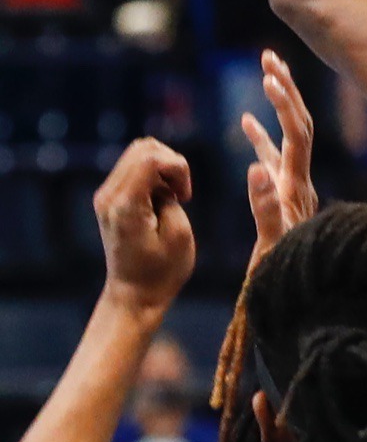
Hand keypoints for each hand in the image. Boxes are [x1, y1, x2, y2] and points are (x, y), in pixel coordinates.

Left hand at [94, 139, 195, 313]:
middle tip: (180, 194)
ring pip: (139, 152)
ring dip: (163, 167)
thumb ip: (171, 195)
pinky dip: (154, 174)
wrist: (134, 295)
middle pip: (143, 147)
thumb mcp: (179, 233)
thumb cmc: (162, 271)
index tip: (185, 197)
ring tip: (172, 195)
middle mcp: (109, 195)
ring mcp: (105, 195)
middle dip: (171, 163)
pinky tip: (162, 198)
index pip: (151, 157)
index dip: (178, 168)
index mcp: (125, 206)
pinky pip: (134, 167)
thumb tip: (163, 177)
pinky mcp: (109, 198)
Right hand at [241, 50, 317, 261]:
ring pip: (288, 136)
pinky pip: (272, 157)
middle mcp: (299, 182)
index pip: (297, 136)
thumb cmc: (285, 278)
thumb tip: (255, 167)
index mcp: (297, 188)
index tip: (268, 78)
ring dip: (278, 104)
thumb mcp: (272, 247)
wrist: (306, 301)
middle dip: (287, 90)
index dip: (285, 105)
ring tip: (265, 70)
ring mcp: (292, 187)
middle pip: (300, 125)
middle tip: (270, 57)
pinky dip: (260, 135)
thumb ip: (265, 209)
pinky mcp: (282, 195)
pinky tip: (245, 121)